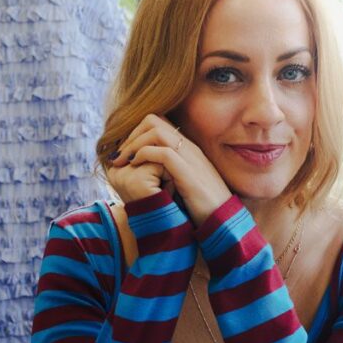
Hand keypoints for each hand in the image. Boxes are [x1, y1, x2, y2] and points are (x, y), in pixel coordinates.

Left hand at [108, 114, 230, 224]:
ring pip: (156, 132)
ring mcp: (190, 158)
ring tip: (122, 161)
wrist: (223, 221)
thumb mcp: (184, 184)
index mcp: (188, 149)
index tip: (124, 152)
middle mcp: (189, 148)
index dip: (137, 133)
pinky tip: (134, 167)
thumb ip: (170, 174)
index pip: (159, 124)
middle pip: (154, 121)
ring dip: (133, 144)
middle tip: (119, 155)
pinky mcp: (188, 172)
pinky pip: (162, 153)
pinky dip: (143, 156)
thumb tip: (148, 174)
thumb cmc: (203, 207)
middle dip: (131, 135)